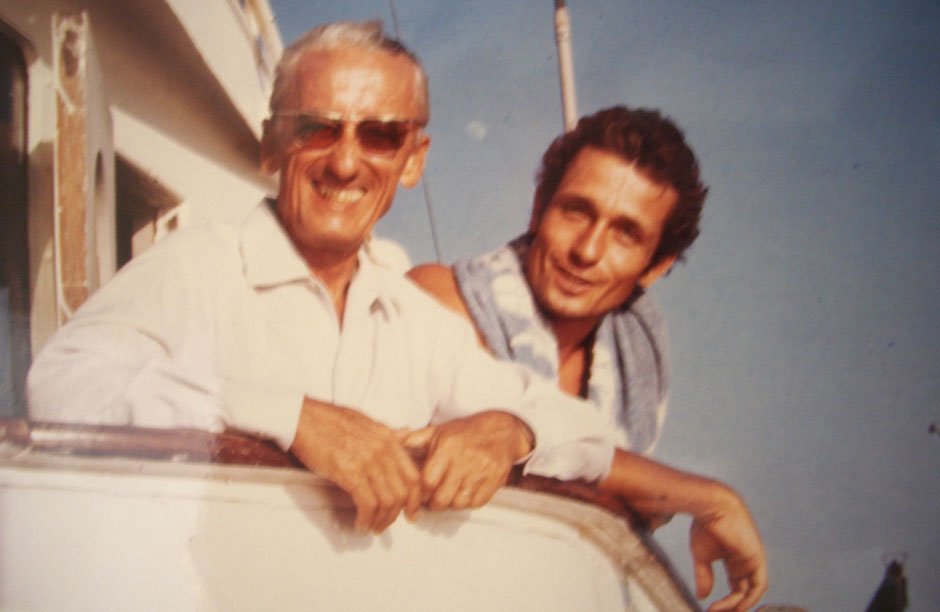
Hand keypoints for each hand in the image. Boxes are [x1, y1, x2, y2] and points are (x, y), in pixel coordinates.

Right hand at [289, 398, 420, 532]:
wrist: (301, 417)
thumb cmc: (327, 419)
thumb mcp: (364, 421)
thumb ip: (386, 432)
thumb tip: (405, 434)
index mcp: (387, 437)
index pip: (413, 475)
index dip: (415, 499)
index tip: (410, 512)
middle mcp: (382, 449)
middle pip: (402, 492)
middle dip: (396, 514)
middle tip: (386, 525)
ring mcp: (367, 460)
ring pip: (387, 501)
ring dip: (381, 520)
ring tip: (372, 527)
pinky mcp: (350, 472)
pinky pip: (367, 503)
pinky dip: (366, 519)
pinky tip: (360, 524)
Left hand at [401, 411, 532, 510]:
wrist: (501, 430)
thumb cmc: (465, 432)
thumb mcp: (439, 431)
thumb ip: (415, 440)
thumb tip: (392, 444)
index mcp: (448, 447)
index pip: (427, 481)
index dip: (420, 492)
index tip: (419, 492)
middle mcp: (465, 460)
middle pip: (442, 498)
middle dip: (434, 503)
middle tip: (432, 499)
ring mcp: (481, 472)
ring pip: (458, 503)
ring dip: (450, 503)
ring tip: (448, 494)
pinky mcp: (495, 481)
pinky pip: (476, 503)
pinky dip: (467, 502)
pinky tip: (463, 492)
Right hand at [689, 490, 767, 611]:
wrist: (712, 507)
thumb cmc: (706, 525)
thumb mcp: (702, 556)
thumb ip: (704, 576)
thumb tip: (702, 596)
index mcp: (736, 560)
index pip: (736, 588)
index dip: (726, 602)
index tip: (709, 609)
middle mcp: (747, 562)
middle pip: (745, 593)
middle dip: (732, 607)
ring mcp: (754, 560)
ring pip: (751, 592)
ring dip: (738, 605)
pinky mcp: (757, 558)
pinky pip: (758, 586)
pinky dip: (749, 599)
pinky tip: (734, 606)